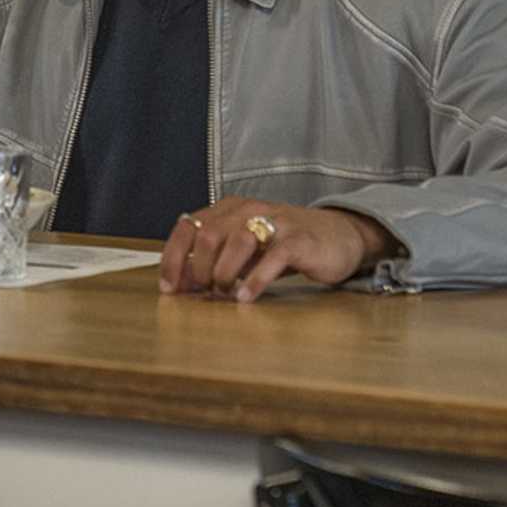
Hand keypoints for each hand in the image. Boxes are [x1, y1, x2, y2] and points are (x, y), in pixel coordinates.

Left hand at [157, 196, 400, 302]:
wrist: (338, 237)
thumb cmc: (283, 246)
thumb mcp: (244, 251)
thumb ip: (214, 262)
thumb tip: (180, 285)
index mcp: (228, 209)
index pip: (188, 226)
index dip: (173, 258)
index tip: (168, 288)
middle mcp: (248, 209)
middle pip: (209, 235)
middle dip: (200, 268)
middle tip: (206, 292)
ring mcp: (276, 221)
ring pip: (237, 241)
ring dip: (224, 273)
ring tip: (226, 294)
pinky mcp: (299, 239)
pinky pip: (273, 256)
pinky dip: (255, 279)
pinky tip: (246, 297)